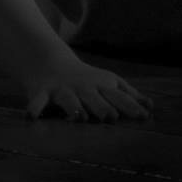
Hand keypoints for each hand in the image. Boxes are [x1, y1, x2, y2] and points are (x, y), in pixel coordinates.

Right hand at [25, 60, 152, 121]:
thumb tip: (151, 107)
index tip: (143, 117)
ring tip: (79, 118)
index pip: (119, 97)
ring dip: (74, 108)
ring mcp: (63, 90)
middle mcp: (84, 88)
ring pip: (69, 100)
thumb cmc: (87, 80)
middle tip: (111, 118)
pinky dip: (34, 108)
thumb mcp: (109, 83)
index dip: (130, 106)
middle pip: (95, 98)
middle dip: (102, 107)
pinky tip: (31, 118)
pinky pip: (37, 101)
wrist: (51, 63)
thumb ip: (128, 95)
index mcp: (101, 86)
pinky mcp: (43, 92)